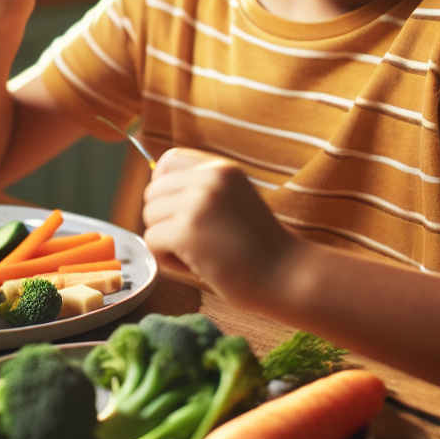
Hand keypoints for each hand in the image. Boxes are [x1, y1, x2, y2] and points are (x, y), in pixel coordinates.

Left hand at [142, 148, 295, 307]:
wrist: (290, 276)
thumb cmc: (262, 248)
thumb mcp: (236, 199)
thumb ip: (203, 190)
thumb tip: (156, 187)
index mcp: (222, 168)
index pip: (168, 162)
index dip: (164, 188)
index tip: (177, 212)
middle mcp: (209, 178)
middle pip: (153, 192)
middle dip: (163, 219)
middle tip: (193, 242)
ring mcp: (197, 203)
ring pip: (149, 217)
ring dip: (166, 241)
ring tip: (199, 255)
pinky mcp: (187, 231)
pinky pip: (152, 242)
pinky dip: (168, 261)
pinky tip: (198, 267)